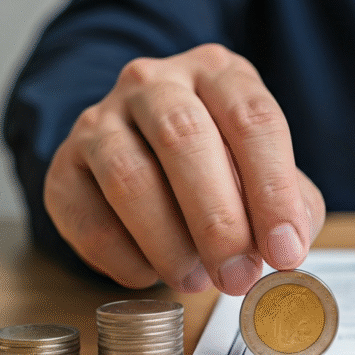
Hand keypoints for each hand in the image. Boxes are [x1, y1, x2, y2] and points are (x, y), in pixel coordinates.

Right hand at [44, 44, 324, 294]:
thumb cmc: (223, 167)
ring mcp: (100, 119)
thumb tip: (287, 248)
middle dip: (217, 219)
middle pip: (184, 137)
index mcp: (219, 73)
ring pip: (128, 176)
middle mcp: (155, 83)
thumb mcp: (269, 173)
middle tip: (238, 276)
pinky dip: (124, 257)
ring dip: (168, 243)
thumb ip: (291, 206)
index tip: (285, 252)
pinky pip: (88, 217)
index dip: (273, 191)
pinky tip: (151, 274)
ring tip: (196, 281)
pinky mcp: (62, 166)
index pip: (252, 119)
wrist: (146, 155)